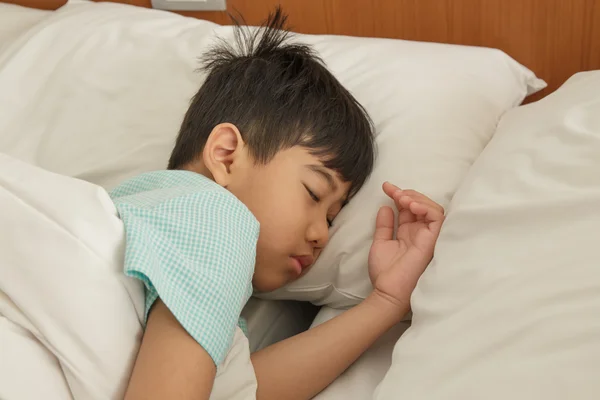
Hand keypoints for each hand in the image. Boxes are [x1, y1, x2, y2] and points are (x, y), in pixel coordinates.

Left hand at [368, 182, 444, 310]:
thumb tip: (386, 206)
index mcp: (409, 232)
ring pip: (432, 208)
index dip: (399, 194)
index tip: (386, 187)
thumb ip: (384, 225)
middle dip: (407, 193)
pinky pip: (438, 218)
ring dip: (417, 199)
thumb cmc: (385, 273)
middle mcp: (421, 233)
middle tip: (393, 191)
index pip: (409, 208)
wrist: (388, 292)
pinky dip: (427, 208)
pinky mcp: (434, 240)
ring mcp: (428, 236)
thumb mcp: (381, 243)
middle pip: (421, 205)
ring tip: (402, 198)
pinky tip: (411, 206)